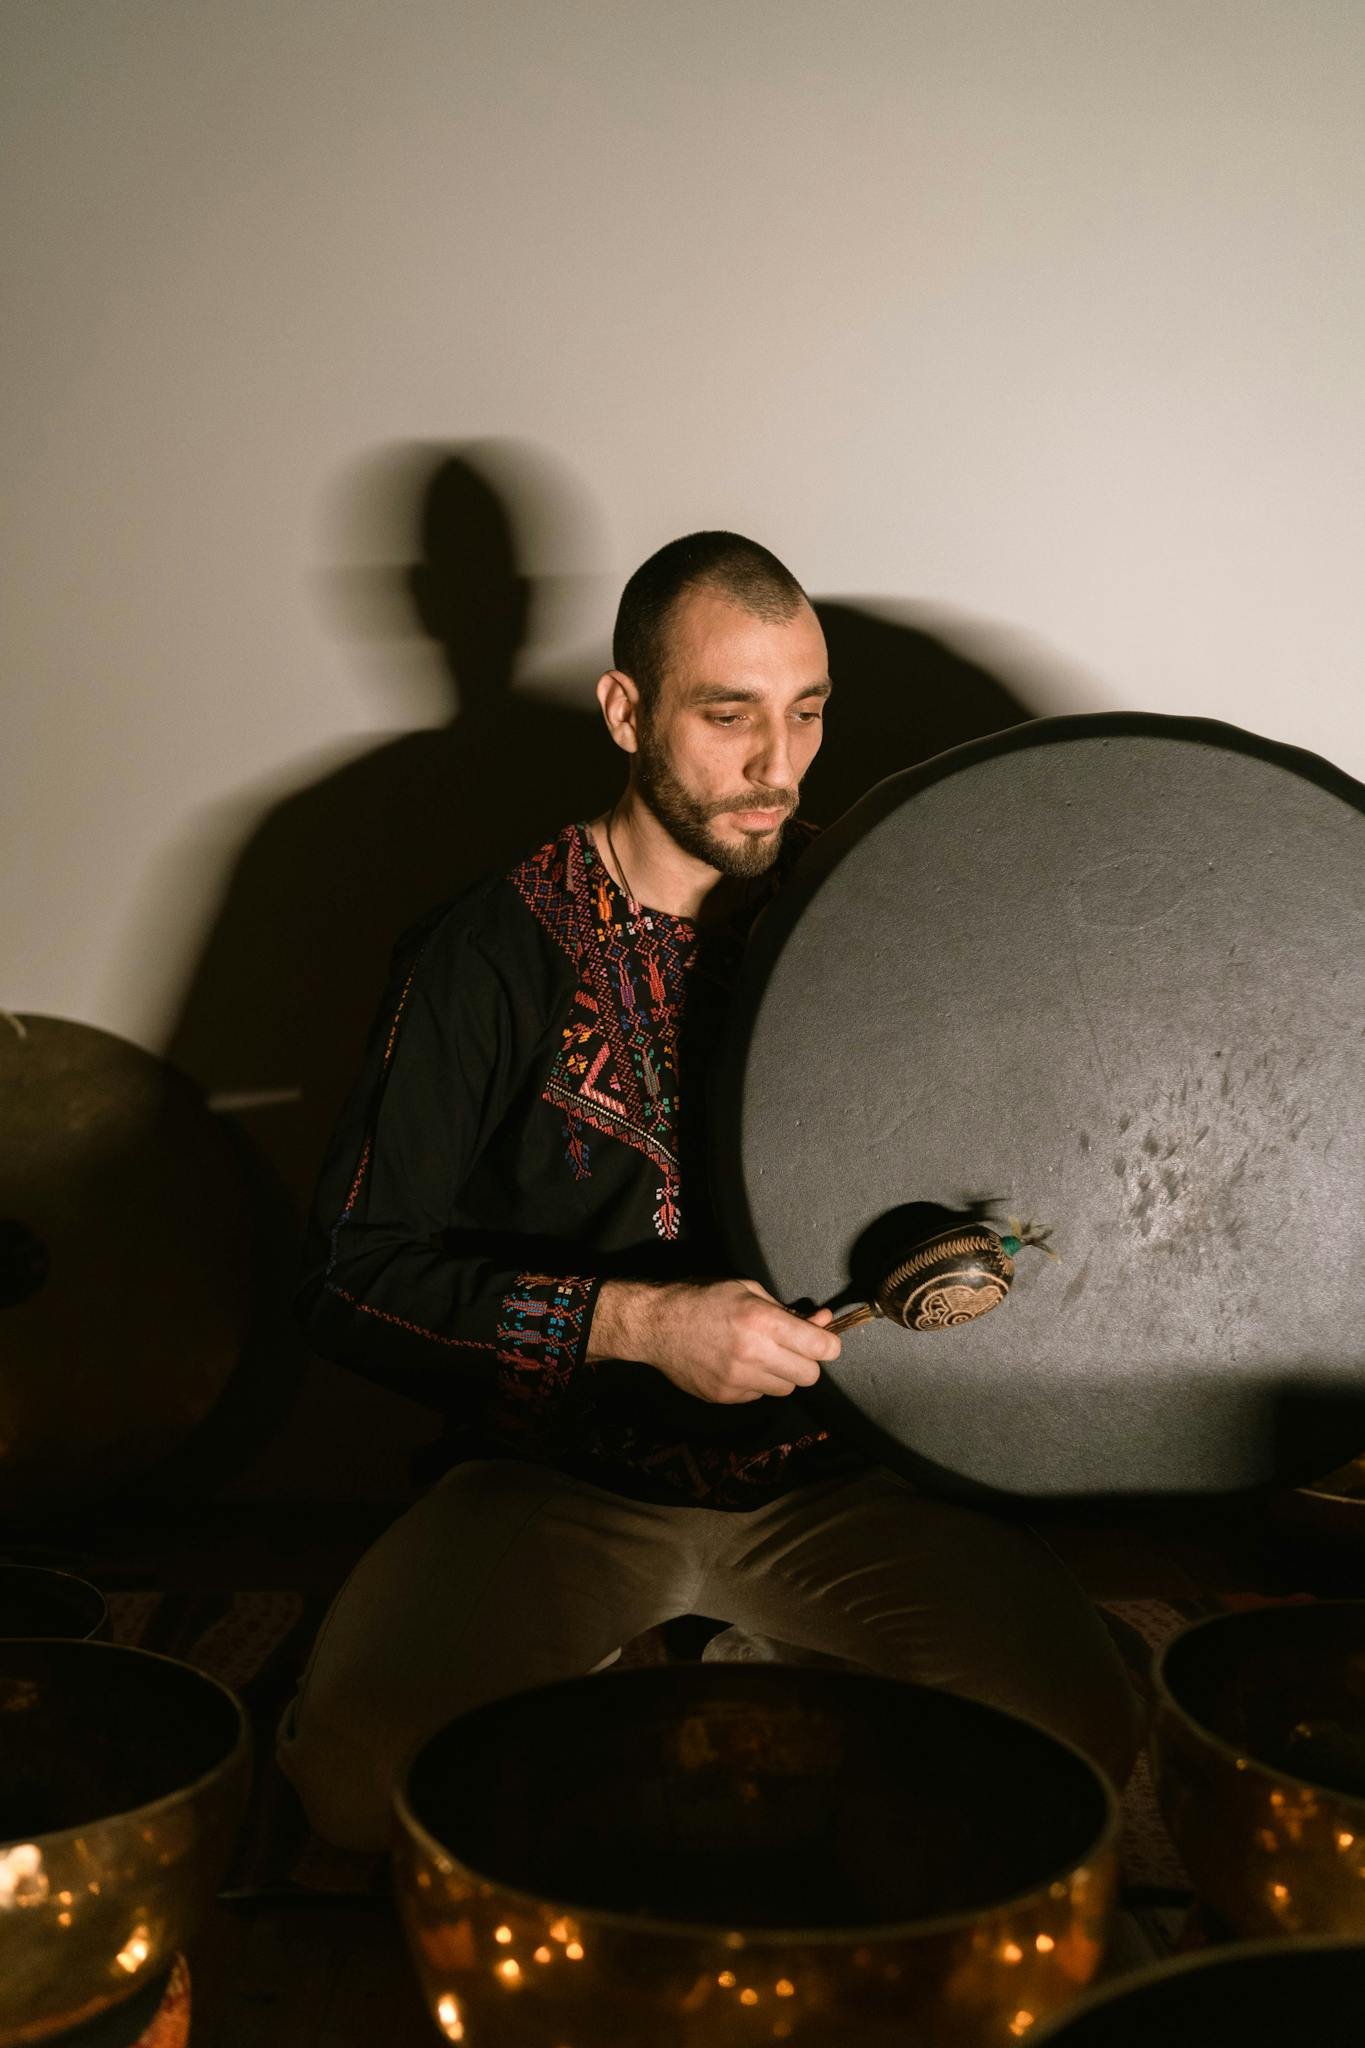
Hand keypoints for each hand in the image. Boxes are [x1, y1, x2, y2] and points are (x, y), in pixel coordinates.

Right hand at [590, 1277, 840, 1403]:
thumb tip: (822, 1323)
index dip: (830, 1344)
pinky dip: (757, 1381)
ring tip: (763, 1354)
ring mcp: (738, 1379)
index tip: (826, 1340)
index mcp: (761, 1321)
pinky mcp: (725, 1396)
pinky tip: (739, 1364)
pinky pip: (759, 1395)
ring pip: (786, 1389)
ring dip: (782, 1374)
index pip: (820, 1347)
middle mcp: (753, 1353)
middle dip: (807, 1362)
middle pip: (809, 1376)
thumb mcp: (747, 1290)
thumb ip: (787, 1311)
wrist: (656, 1324)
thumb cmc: (702, 1298)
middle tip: (794, 1348)